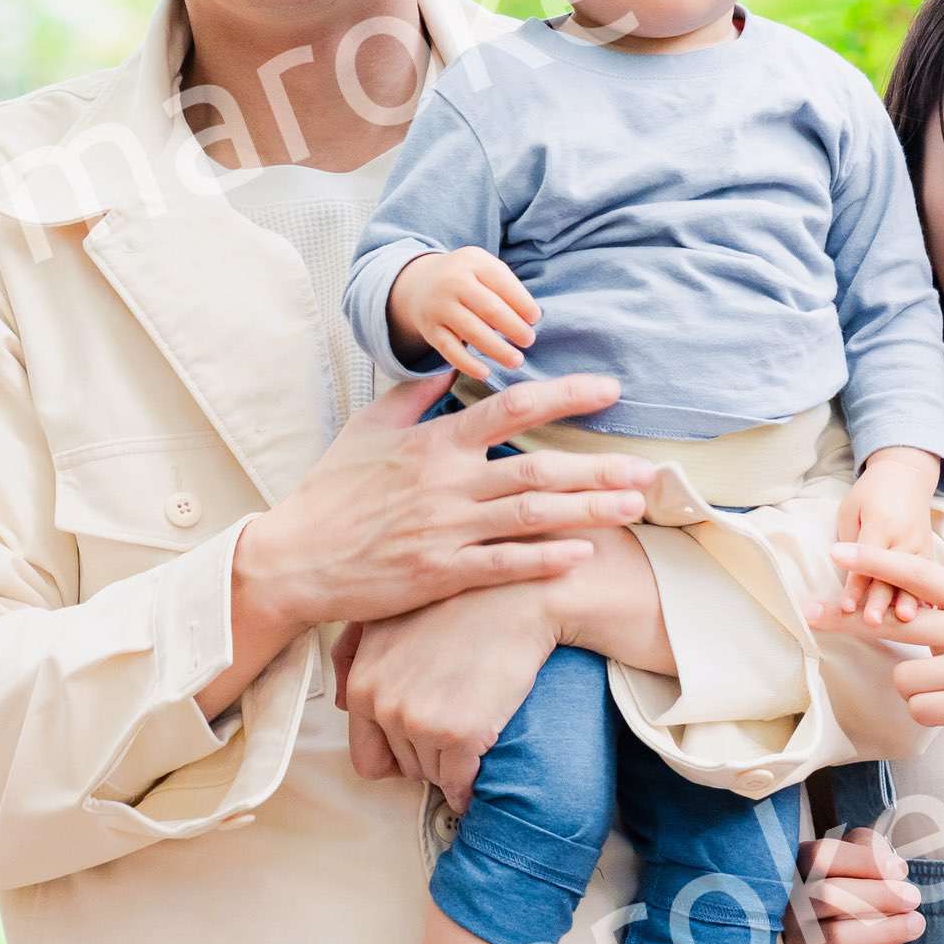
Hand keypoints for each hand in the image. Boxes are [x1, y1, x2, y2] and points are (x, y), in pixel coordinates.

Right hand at [242, 371, 653, 638]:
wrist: (294, 559)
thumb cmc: (329, 494)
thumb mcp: (364, 430)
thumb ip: (408, 397)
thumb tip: (440, 369)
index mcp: (432, 441)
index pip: (510, 406)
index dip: (565, 395)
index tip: (609, 390)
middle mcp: (445, 482)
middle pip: (536, 467)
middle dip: (598, 467)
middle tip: (649, 467)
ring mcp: (444, 530)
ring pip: (530, 516)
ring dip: (588, 510)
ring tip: (635, 506)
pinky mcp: (439, 574)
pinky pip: (502, 566)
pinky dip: (544, 559)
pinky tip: (584, 554)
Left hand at [342, 580, 564, 804]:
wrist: (516, 601)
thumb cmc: (456, 606)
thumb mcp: (386, 619)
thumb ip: (351, 658)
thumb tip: (339, 705)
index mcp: (362, 684)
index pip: (366, 756)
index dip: (396, 756)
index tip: (419, 746)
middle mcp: (384, 705)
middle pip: (403, 768)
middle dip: (427, 757)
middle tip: (452, 732)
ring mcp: (420, 721)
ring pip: (432, 776)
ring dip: (450, 767)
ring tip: (467, 736)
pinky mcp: (460, 734)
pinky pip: (459, 785)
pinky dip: (468, 788)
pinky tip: (476, 778)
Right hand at [385, 246, 540, 388]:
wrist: (419, 283)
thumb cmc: (466, 278)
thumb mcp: (483, 268)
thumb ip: (506, 287)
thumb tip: (530, 320)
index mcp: (473, 262)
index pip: (502, 283)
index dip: (522, 303)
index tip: (534, 319)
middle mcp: (453, 282)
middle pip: (489, 308)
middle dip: (514, 327)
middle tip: (529, 341)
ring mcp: (439, 306)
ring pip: (471, 331)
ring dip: (497, 349)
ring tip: (516, 360)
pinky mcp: (430, 329)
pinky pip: (450, 350)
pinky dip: (468, 364)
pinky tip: (485, 373)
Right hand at [785, 825, 925, 943]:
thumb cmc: (856, 898)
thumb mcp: (860, 865)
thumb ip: (871, 850)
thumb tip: (893, 869)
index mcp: (799, 871)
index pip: (822, 857)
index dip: (864, 861)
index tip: (900, 871)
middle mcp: (790, 908)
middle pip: (827, 896)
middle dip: (880, 896)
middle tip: (913, 898)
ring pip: (837, 936)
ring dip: (886, 929)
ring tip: (915, 924)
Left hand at [827, 542, 943, 772]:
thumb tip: (885, 606)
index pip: (920, 572)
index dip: (877, 560)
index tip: (837, 551)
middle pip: (895, 620)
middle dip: (850, 620)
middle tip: (810, 615)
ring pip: (904, 675)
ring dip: (917, 692)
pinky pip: (919, 706)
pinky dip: (930, 714)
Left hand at [832, 450, 943, 631]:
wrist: (906, 474)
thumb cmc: (870, 494)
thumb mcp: (851, 510)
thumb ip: (850, 541)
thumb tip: (848, 575)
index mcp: (882, 523)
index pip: (868, 558)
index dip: (857, 584)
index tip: (847, 606)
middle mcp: (906, 535)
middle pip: (892, 573)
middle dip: (882, 599)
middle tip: (872, 622)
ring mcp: (922, 544)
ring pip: (915, 579)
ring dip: (908, 602)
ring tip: (904, 623)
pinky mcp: (931, 552)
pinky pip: (930, 578)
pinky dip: (928, 598)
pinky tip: (928, 620)